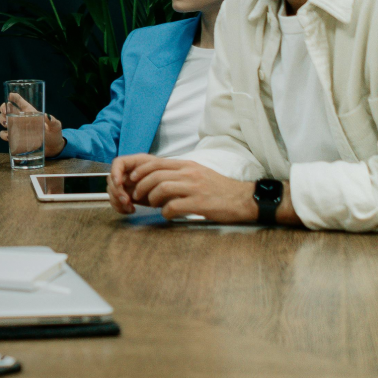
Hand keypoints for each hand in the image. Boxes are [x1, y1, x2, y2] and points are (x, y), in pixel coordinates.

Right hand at [0, 94, 63, 157]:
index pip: (19, 100)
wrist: (52, 149)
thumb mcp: (56, 127)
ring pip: (3, 119)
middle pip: (7, 108)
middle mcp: (21, 118)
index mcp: (30, 112)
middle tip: (5, 112)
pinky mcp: (16, 138)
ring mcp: (17, 128)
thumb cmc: (54, 135)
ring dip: (2, 120)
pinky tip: (9, 137)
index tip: (9, 96)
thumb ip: (53, 122)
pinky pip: (5, 134)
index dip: (12, 96)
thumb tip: (47, 116)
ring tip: (7, 124)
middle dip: (3, 108)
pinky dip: (4, 135)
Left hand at [109, 154, 256, 222]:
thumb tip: (156, 180)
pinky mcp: (200, 203)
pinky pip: (174, 206)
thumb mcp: (198, 173)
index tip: (133, 179)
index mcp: (188, 165)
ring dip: (152, 199)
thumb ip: (179, 174)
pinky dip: (166, 212)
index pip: (156, 162)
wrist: (244, 199)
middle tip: (137, 196)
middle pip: (155, 175)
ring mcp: (195, 187)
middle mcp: (190, 173)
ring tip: (153, 205)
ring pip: (162, 188)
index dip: (140, 171)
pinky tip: (169, 214)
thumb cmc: (219, 189)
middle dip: (141, 186)